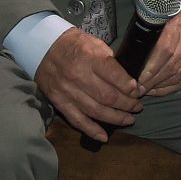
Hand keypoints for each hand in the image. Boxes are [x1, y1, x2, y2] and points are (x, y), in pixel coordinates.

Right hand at [36, 27, 141, 143]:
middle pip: (108, 96)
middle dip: (127, 104)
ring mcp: (68, 91)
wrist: (43, 48)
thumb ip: (110, 60)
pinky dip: (91, 130)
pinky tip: (104, 136)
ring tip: (129, 119)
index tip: (138, 91)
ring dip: (116, 118)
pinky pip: (77, 120)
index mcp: (89, 57)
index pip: (114, 75)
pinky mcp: (59, 102)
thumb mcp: (94, 43)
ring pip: (96, 111)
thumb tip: (127, 79)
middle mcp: (78, 76)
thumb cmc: (73, 44)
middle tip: (137, 106)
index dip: (129, 86)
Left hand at [133, 6, 180, 97]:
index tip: (136, 79)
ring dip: (159, 86)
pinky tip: (158, 89)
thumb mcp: (156, 18)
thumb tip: (128, 55)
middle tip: (137, 89)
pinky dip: (170, 88)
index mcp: (176, 25)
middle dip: (151, 81)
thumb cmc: (168, 16)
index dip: (150, 69)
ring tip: (145, 90)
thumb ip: (144, 34)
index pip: (164, 50)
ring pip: (177, 75)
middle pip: (170, 66)